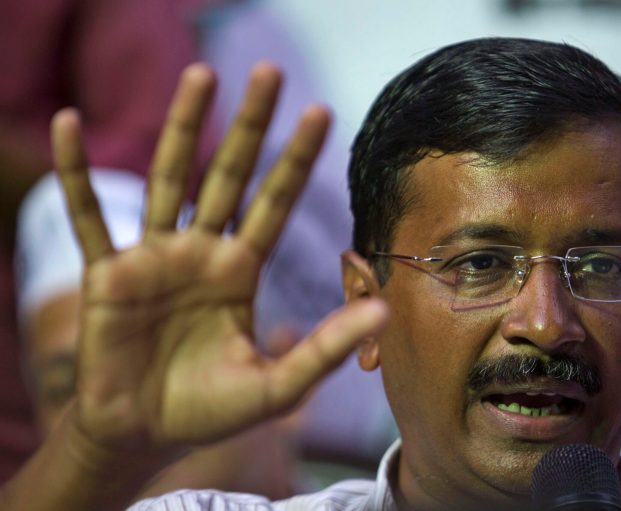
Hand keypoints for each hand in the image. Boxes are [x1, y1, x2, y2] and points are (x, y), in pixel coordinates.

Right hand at [51, 63, 387, 461]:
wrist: (145, 434)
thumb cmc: (210, 411)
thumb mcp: (276, 385)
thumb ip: (325, 347)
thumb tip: (383, 309)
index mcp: (240, 271)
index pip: (274, 203)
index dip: (296, 160)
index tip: (319, 112)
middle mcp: (202, 252)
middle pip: (229, 175)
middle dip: (250, 125)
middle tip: (270, 71)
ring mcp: (154, 257)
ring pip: (169, 179)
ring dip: (183, 128)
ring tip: (202, 75)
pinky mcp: (108, 274)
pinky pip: (90, 217)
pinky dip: (77, 175)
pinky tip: (68, 124)